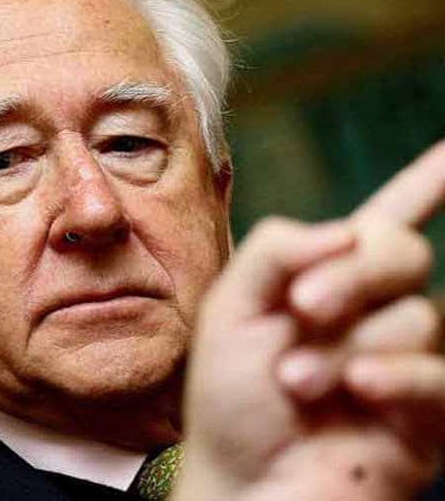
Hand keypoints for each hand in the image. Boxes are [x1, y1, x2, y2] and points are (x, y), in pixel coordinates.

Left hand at [176, 141, 443, 500]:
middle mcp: (374, 312)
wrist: (239, 478)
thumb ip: (278, 250)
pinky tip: (357, 390)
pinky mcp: (426, 415)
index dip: (426, 182)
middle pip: (401, 250)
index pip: (387, 218)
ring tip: (296, 382)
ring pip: (414, 316)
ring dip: (343, 348)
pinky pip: (440, 376)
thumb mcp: (233, 306)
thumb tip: (348, 228)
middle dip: (350, 275)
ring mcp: (403, 360)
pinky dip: (394, 376)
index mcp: (327, 279)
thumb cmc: (230, 396)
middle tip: (302, 308)